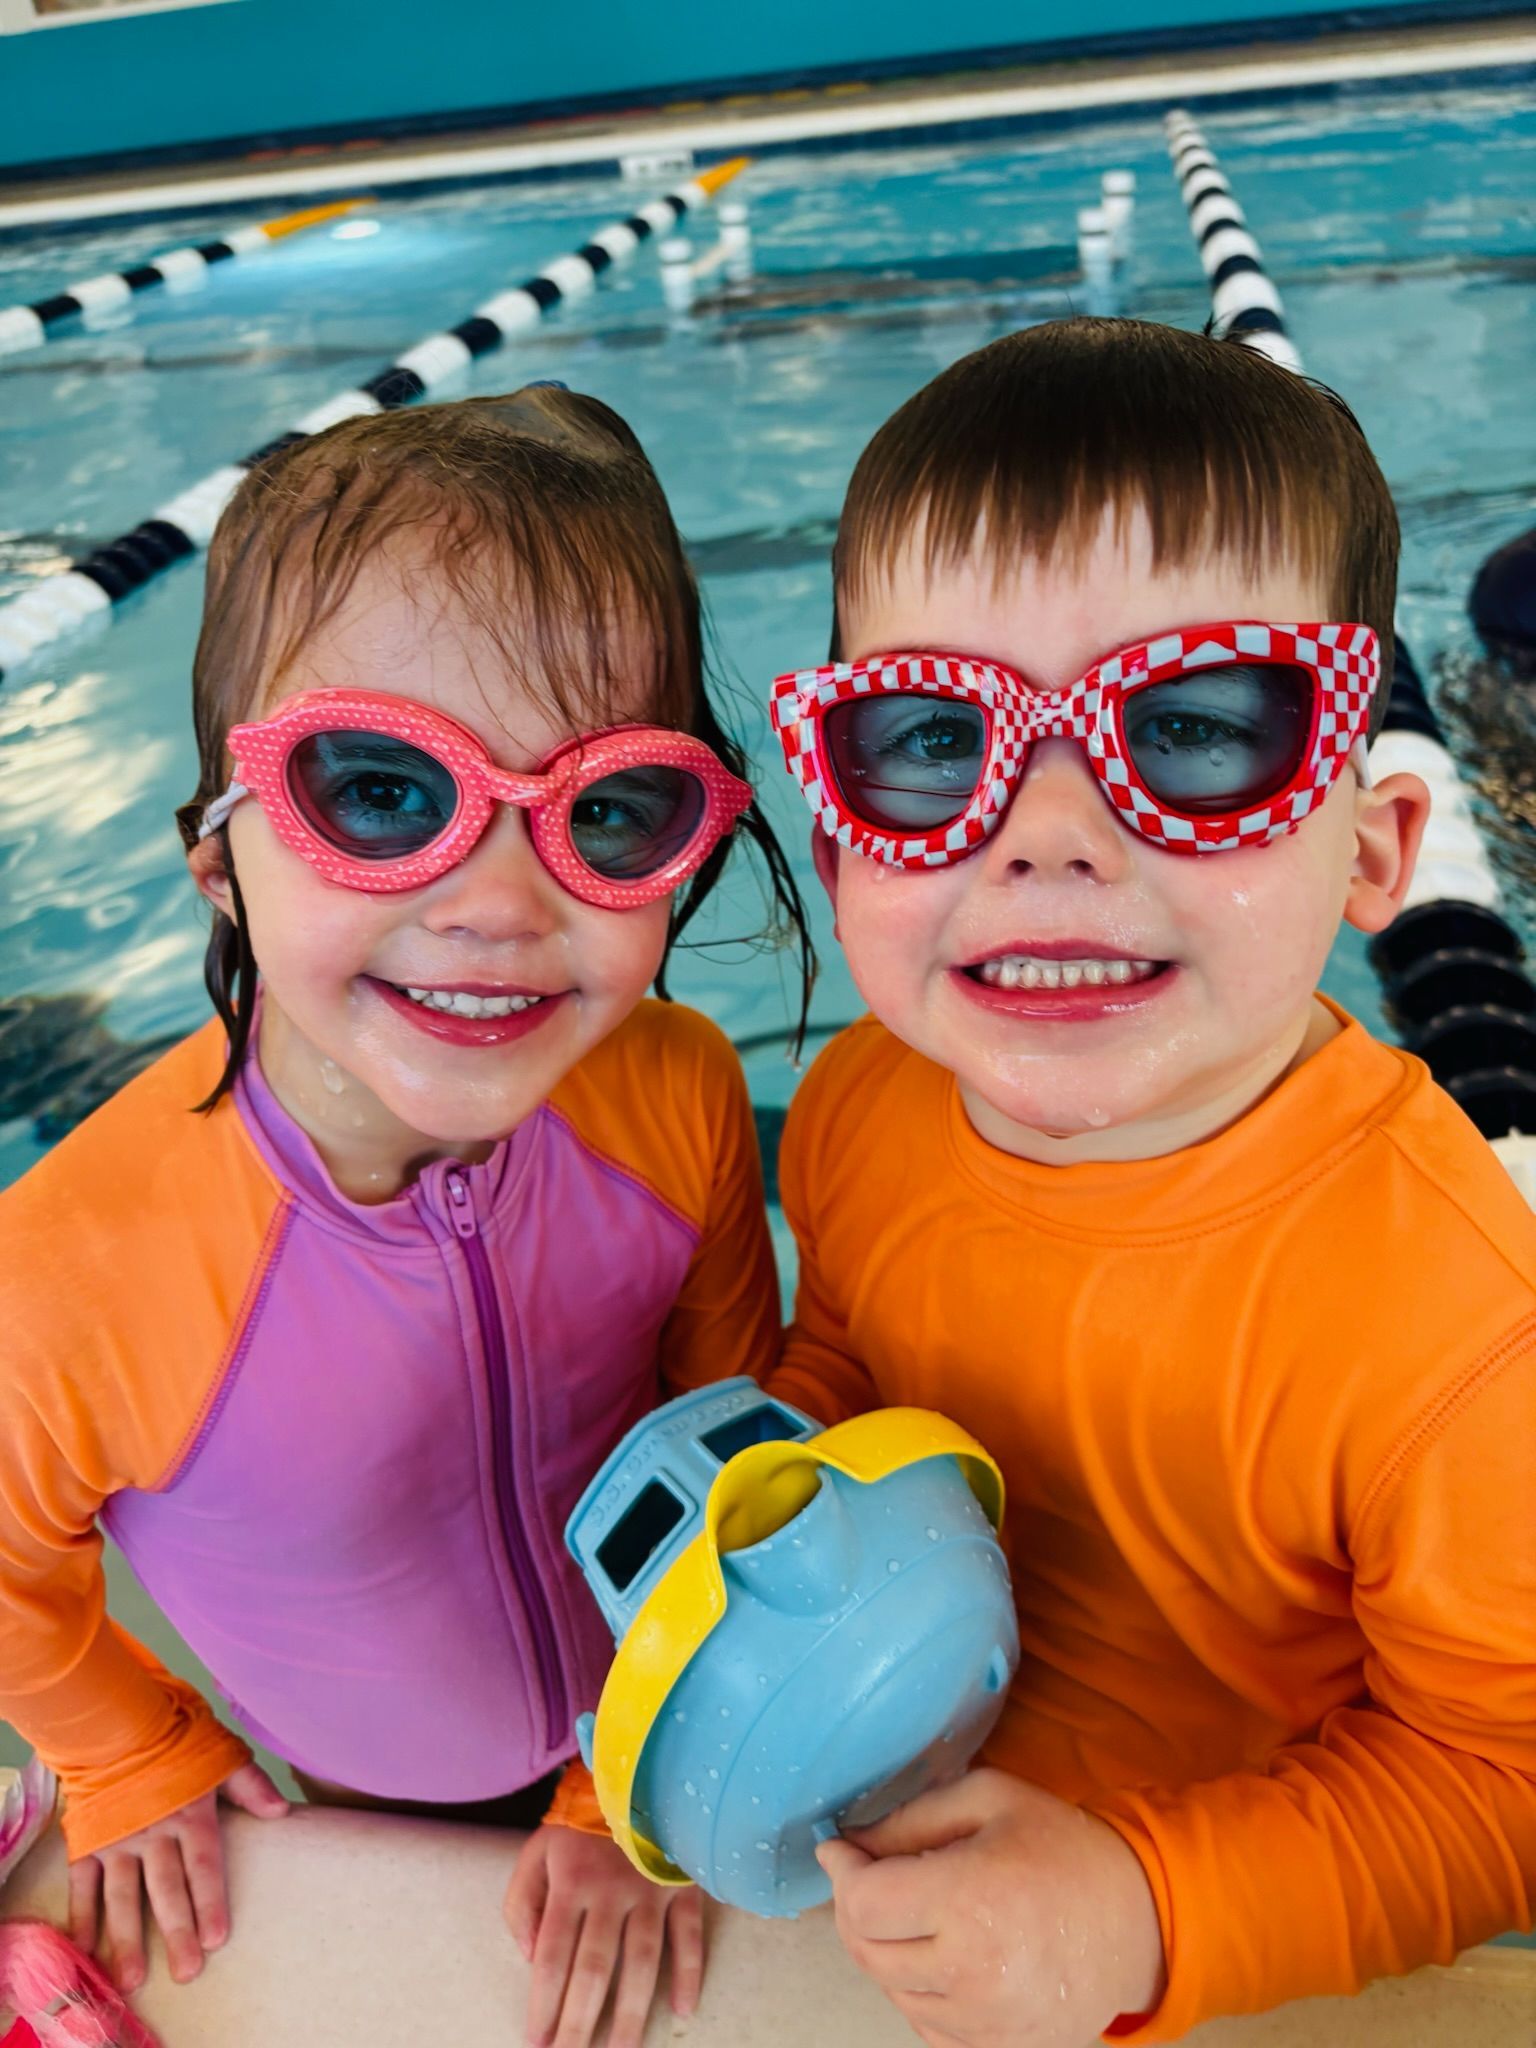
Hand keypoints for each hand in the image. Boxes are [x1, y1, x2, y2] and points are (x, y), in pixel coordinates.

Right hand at [67, 1761, 288, 1991]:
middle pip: (167, 1890)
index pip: (204, 1866)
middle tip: (186, 1972)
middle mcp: (154, 1832)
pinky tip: (85, 1949)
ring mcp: (117, 1841)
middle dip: (177, 1932)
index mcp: (190, 1814)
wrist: (119, 1723)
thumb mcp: (222, 1755)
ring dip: (127, 1939)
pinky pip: (84, 1885)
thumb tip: (282, 1811)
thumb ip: (250, 1786)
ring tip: (132, 1979)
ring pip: (124, 1896)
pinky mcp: (88, 1843)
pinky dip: (82, 1918)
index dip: (211, 1902)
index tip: (217, 1938)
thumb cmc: (178, 1741)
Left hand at [504, 1823, 705, 2047]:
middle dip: (581, 2022)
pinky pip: (688, 1935)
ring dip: (632, 2013)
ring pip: (642, 1961)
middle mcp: (609, 1891)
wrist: (633, 1775)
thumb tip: (529, 1956)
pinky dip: (689, 1972)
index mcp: (569, 1883)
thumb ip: (521, 1902)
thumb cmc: (578, 1826)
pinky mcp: (682, 1886)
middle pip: (594, 1969)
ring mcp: (650, 1889)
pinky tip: (683, 2009)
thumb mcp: (536, 1852)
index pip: (551, 1956)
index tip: (536, 2043)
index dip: (544, 2003)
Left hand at [816, 1768, 1165, 2047]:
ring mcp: (987, 2020)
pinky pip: (924, 2024)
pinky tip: (939, 1953)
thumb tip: (851, 1844)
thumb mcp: (989, 1799)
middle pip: (866, 1950)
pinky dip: (915, 1989)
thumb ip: (911, 1818)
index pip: (864, 1903)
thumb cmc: (1063, 1848)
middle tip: (869, 1875)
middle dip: (855, 1908)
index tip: (840, 1848)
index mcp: (970, 1899)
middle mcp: (973, 1970)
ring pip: (889, 1990)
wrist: (1139, 1919)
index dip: (841, 1872)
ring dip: (884, 1948)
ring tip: (914, 1912)